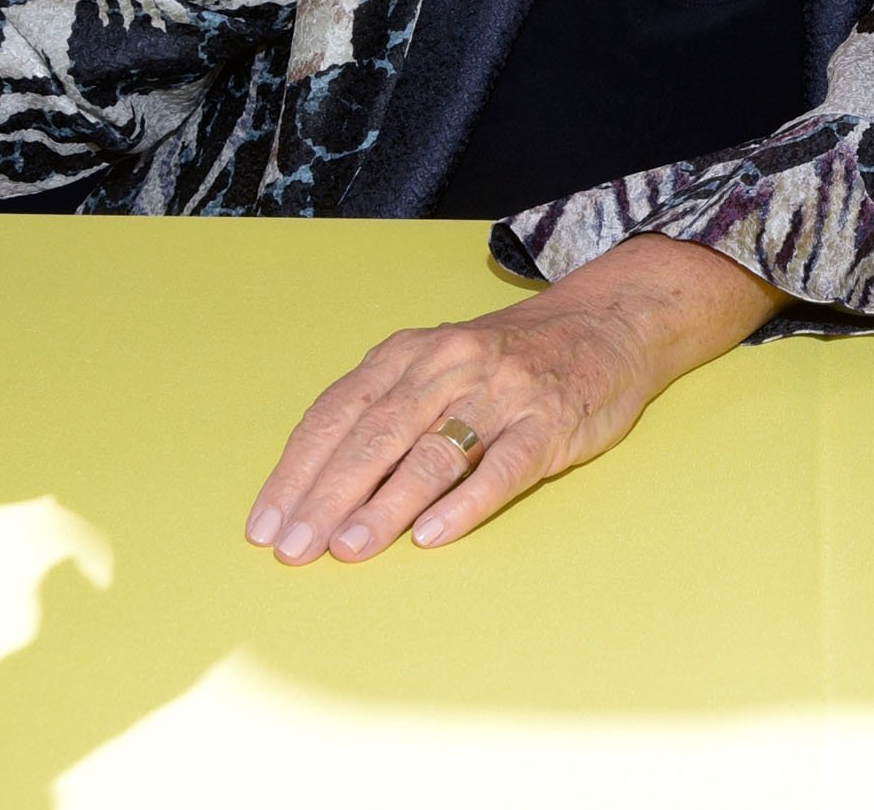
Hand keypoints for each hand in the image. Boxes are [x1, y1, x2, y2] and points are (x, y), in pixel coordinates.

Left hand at [243, 235, 778, 563]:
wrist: (608, 323)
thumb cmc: (507, 358)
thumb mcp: (435, 363)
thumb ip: (383, 411)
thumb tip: (315, 489)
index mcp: (409, 353)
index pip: (338, 413)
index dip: (297, 471)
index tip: (265, 526)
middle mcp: (451, 366)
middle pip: (377, 436)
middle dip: (328, 497)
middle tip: (295, 549)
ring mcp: (503, 393)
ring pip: (434, 453)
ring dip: (386, 504)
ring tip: (350, 547)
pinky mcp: (550, 421)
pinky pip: (504, 467)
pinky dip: (465, 503)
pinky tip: (432, 535)